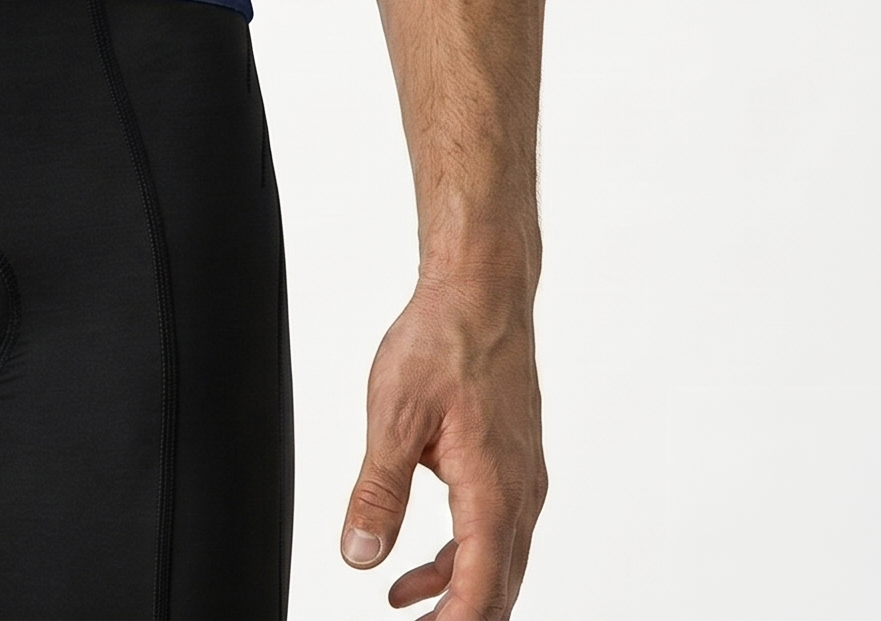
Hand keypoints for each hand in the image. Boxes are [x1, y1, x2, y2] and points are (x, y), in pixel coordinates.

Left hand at [340, 276, 545, 616]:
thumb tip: (359, 554)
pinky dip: (459, 557)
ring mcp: (521, 481)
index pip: (481, 588)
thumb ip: (377, 491)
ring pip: (497, 562)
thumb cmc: (443, 341)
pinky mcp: (512, 465)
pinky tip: (418, 563)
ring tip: (402, 605)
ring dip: (454, 591)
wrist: (481, 293)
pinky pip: (493, 530)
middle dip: (458, 618)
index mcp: (494, 490)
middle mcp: (519, 494)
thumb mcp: (394, 414)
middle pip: (498, 587)